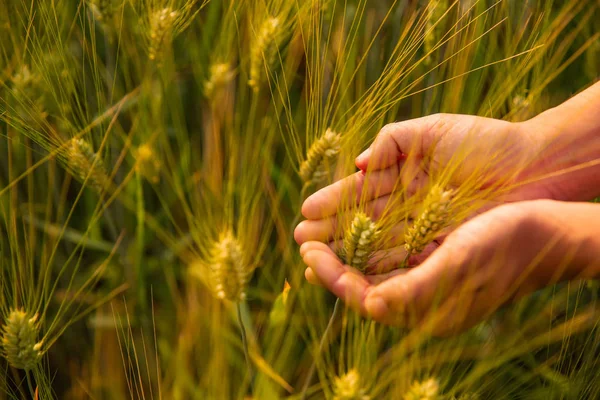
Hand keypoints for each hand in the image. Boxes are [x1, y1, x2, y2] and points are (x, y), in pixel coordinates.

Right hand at [295, 114, 550, 269]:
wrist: (531, 166)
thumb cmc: (482, 141)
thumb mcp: (430, 130)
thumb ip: (391, 141)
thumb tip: (357, 164)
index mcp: (402, 175)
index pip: (360, 192)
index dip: (333, 202)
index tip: (305, 211)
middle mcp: (408, 206)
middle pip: (361, 222)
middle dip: (330, 232)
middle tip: (299, 240)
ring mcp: (422, 230)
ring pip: (375, 245)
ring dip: (345, 253)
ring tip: (314, 260)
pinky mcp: (439, 249)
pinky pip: (401, 260)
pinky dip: (376, 267)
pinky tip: (351, 272)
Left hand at [300, 200, 594, 334]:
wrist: (543, 231)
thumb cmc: (502, 248)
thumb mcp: (456, 267)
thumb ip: (412, 290)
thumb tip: (368, 304)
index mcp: (425, 312)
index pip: (364, 298)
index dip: (331, 276)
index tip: (307, 253)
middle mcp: (422, 300)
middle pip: (364, 283)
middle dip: (331, 263)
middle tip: (303, 241)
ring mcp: (427, 280)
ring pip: (374, 267)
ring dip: (346, 249)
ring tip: (319, 232)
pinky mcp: (434, 260)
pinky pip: (391, 254)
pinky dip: (370, 241)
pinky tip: (354, 225)